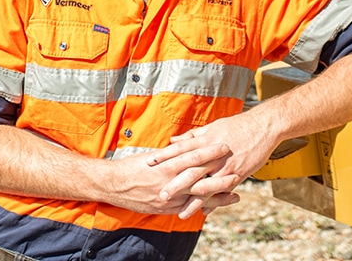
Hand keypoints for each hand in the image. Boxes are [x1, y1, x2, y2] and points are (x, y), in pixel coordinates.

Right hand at [99, 140, 231, 214]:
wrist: (113, 184)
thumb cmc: (131, 166)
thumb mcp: (152, 155)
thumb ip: (170, 153)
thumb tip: (183, 145)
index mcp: (167, 163)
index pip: (193, 156)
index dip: (210, 151)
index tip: (224, 146)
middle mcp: (170, 180)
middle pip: (200, 177)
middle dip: (220, 174)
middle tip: (237, 169)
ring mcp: (169, 196)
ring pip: (198, 195)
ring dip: (218, 192)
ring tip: (235, 190)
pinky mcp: (166, 207)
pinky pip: (188, 207)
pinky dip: (203, 206)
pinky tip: (215, 206)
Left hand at [147, 114, 275, 218]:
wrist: (263, 127)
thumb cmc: (237, 126)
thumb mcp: (212, 127)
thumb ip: (192, 136)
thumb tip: (173, 140)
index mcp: (205, 140)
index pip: (180, 148)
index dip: (165, 156)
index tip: (150, 163)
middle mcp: (213, 154)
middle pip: (190, 171)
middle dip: (175, 185)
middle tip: (161, 196)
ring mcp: (225, 166)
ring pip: (206, 186)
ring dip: (193, 201)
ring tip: (181, 213)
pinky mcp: (238, 174)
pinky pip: (223, 191)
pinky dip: (214, 202)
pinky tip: (205, 212)